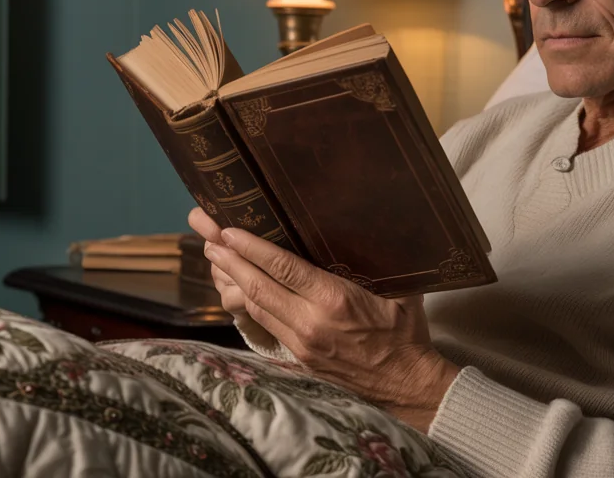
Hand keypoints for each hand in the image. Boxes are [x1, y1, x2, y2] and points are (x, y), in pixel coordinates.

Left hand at [193, 217, 460, 431]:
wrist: (406, 387)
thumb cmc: (407, 334)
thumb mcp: (399, 290)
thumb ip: (376, 262)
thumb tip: (367, 225)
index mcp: (334, 300)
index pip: (283, 267)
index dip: (251, 248)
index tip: (228, 230)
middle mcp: (311, 322)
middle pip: (258, 286)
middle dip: (229, 259)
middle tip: (206, 234)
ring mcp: (301, 343)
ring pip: (255, 307)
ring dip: (232, 280)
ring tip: (214, 256)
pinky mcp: (298, 358)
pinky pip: (265, 325)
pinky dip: (247, 303)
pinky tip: (236, 289)